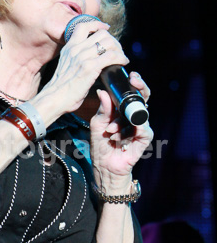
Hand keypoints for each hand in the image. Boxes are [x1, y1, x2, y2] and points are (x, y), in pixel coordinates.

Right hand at [35, 20, 128, 122]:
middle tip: (117, 51)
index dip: (97, 25)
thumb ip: (75, 58)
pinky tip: (123, 63)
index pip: (83, 26)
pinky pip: (112, 56)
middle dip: (114, 41)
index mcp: (69, 48)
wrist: (54, 99)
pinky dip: (121, 58)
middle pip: (102, 34)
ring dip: (119, 50)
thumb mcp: (65, 66)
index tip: (106, 29)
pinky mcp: (90, 67)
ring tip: (121, 58)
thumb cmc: (61, 88)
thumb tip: (91, 57)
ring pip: (109, 43)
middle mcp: (75, 49)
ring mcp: (82, 57)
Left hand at [90, 73, 152, 188]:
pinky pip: (144, 130)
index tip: (131, 75)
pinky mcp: (144, 139)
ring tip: (110, 131)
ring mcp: (141, 127)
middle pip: (143, 98)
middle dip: (140, 88)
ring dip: (121, 122)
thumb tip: (102, 91)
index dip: (134, 83)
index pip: (132, 93)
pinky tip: (120, 135)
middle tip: (134, 81)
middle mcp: (134, 117)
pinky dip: (131, 130)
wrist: (104, 167)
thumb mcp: (97, 125)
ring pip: (139, 114)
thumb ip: (102, 109)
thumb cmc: (101, 145)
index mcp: (123, 111)